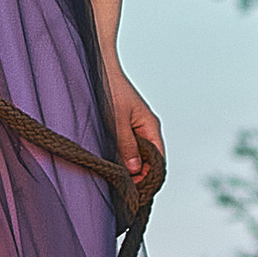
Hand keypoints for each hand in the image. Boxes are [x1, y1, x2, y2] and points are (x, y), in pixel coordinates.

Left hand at [108, 64, 165, 204]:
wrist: (99, 65)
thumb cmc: (109, 88)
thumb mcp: (116, 120)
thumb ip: (126, 144)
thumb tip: (135, 169)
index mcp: (150, 126)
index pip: (158, 161)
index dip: (149, 178)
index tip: (134, 192)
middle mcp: (146, 129)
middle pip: (150, 161)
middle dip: (139, 176)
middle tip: (121, 191)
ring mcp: (135, 127)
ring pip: (137, 155)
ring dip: (128, 167)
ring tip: (115, 181)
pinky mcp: (124, 126)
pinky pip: (127, 147)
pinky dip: (122, 157)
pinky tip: (110, 165)